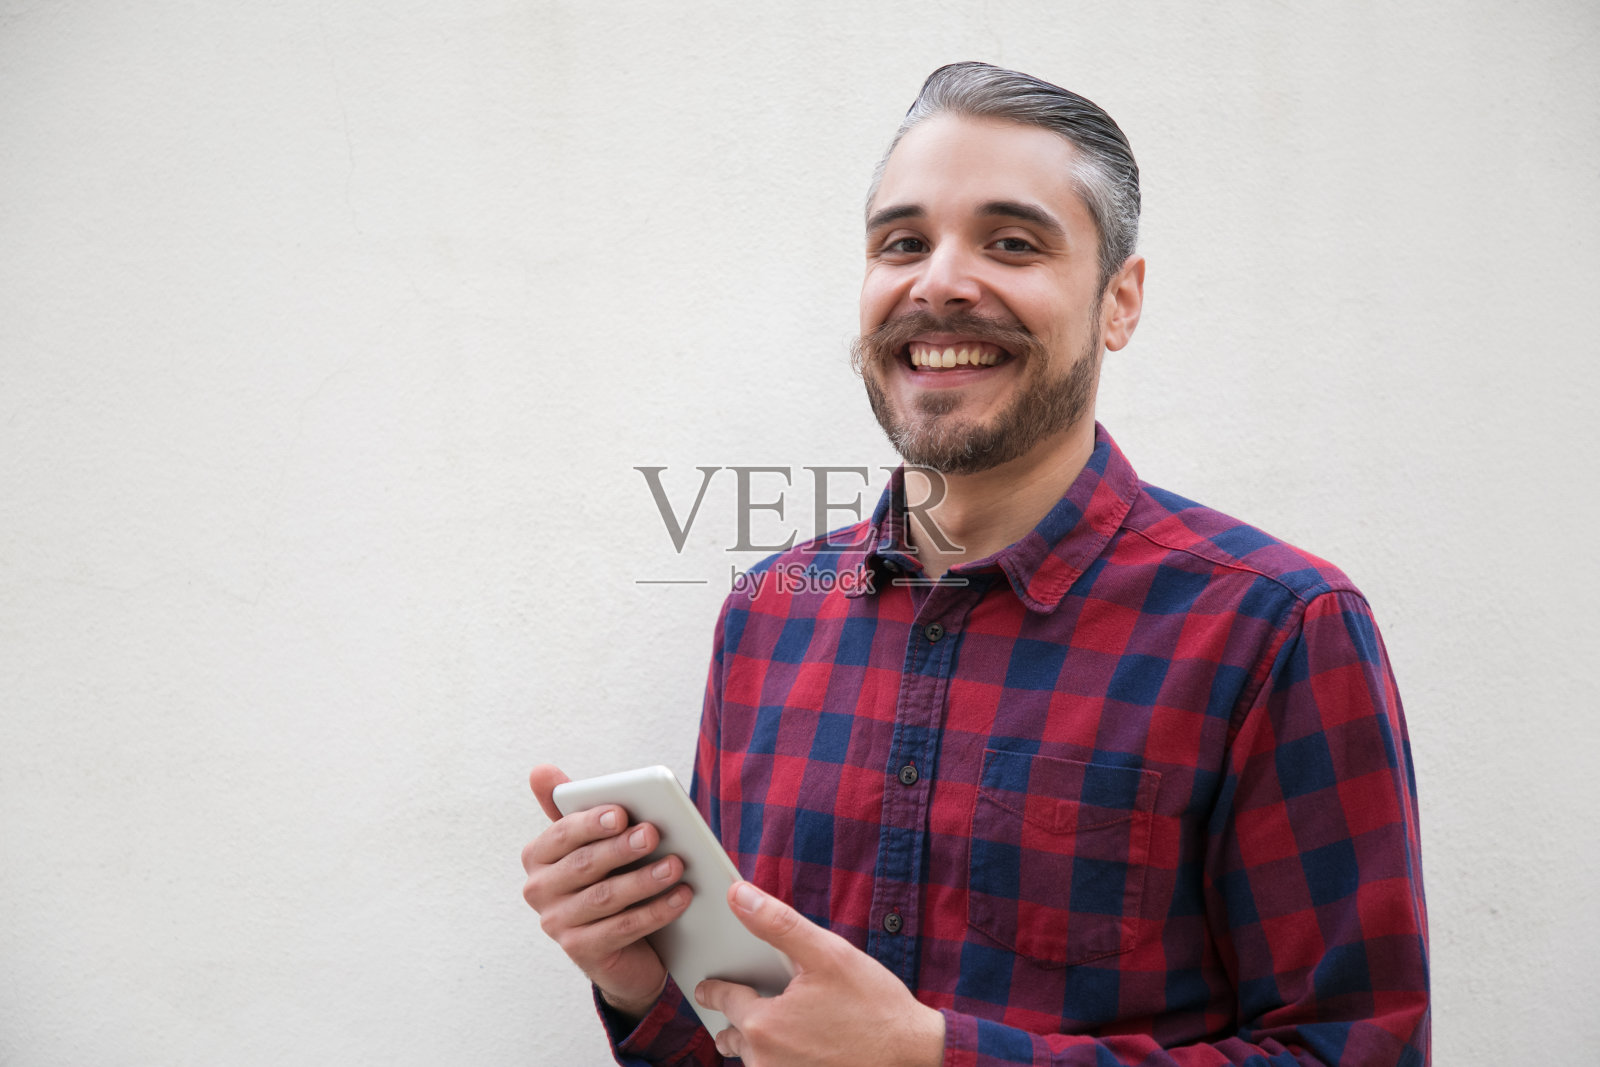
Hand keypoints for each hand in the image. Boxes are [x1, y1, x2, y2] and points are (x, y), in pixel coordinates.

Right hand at [520, 764, 691, 1018]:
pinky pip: (621, 928)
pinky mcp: (580, 951)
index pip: (562, 834)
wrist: (620, 945)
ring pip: (605, 898)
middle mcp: (538, 890)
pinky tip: (680, 897)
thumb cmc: (607, 879)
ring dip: (644, 880)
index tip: (622, 813)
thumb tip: (540, 770)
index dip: (591, 823)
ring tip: (676, 865)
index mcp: (538, 856)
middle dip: (621, 849)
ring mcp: (556, 924)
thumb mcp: (592, 841)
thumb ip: (572, 806)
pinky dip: (654, 912)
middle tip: (654, 834)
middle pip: (584, 865)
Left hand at [695, 882, 944, 1065]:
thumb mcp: (827, 954)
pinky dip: (780, 1060)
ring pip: (753, 1061)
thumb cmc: (874, 1006)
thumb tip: (737, 894)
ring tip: (776, 1025)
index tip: (707, 985)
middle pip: (733, 1036)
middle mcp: (764, 1062)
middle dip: (736, 1019)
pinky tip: (804, 1044)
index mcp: (763, 1025)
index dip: (715, 986)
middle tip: (746, 1002)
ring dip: (757, 1045)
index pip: (722, 999)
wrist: (914, 1058)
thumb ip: (777, 923)